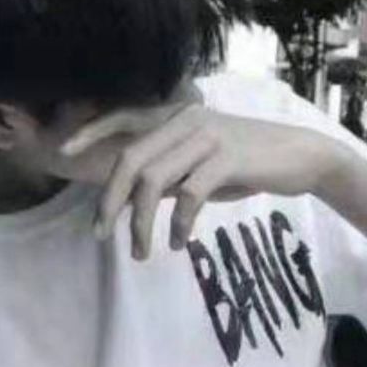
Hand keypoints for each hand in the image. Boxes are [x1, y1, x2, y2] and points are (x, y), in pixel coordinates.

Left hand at [60, 101, 349, 259]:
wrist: (301, 157)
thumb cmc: (245, 161)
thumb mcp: (200, 162)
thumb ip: (168, 170)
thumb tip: (130, 197)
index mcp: (177, 114)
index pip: (125, 116)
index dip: (92, 132)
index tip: (65, 153)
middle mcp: (187, 119)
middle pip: (131, 159)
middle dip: (110, 200)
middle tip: (102, 234)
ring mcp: (207, 137)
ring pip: (155, 181)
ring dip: (142, 223)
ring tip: (141, 252)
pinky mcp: (228, 158)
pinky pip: (188, 195)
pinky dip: (178, 224)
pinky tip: (178, 242)